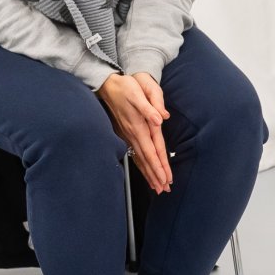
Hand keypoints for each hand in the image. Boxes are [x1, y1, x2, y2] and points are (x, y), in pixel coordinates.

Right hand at [97, 72, 172, 193]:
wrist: (108, 84)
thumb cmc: (126, 87)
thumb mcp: (139, 92)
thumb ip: (150, 107)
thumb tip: (160, 119)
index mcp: (140, 126)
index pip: (152, 150)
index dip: (159, 165)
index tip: (166, 179)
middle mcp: (133, 134)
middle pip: (146, 159)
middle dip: (155, 176)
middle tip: (164, 190)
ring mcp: (128, 135)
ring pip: (140, 159)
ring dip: (149, 174)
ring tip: (157, 187)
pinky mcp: (126, 134)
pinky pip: (135, 154)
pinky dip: (141, 165)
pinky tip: (145, 172)